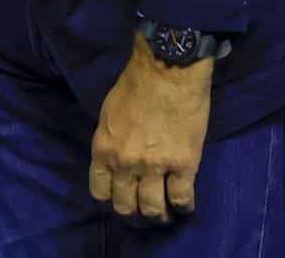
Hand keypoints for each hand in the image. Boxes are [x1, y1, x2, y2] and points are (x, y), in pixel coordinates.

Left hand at [89, 31, 212, 223]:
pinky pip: (182, 199)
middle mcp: (124, 163)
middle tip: (144, 208)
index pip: (100, 192)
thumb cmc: (136, 85)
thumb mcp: (108, 114)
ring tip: (164, 211)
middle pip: (126, 206)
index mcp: (102, 149)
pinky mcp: (183, 165)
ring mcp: (154, 167)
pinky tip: (184, 205)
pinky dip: (183, 207)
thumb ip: (111, 141)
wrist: (167, 70)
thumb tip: (115, 160)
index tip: (121, 197)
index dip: (111, 198)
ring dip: (158, 214)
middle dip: (134, 211)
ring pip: (152, 209)